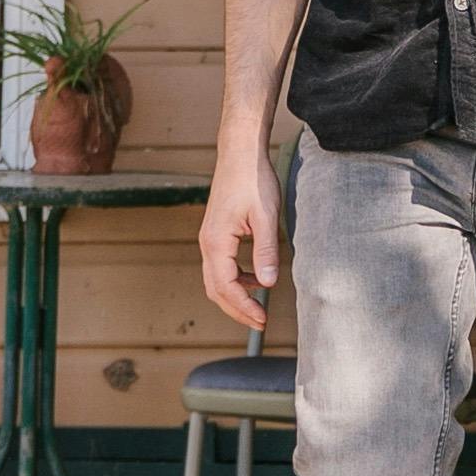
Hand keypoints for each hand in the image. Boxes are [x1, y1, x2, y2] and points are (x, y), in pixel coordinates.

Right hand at [200, 142, 284, 328]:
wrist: (240, 153)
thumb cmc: (252, 179)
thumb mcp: (266, 216)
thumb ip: (266, 251)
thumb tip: (268, 283)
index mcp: (216, 242)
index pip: (226, 287)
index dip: (244, 307)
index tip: (263, 319)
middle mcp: (207, 243)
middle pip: (215, 289)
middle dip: (237, 309)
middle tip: (260, 322)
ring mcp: (209, 238)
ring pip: (216, 279)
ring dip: (235, 296)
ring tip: (258, 305)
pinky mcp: (216, 233)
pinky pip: (221, 266)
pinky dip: (236, 279)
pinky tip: (255, 278)